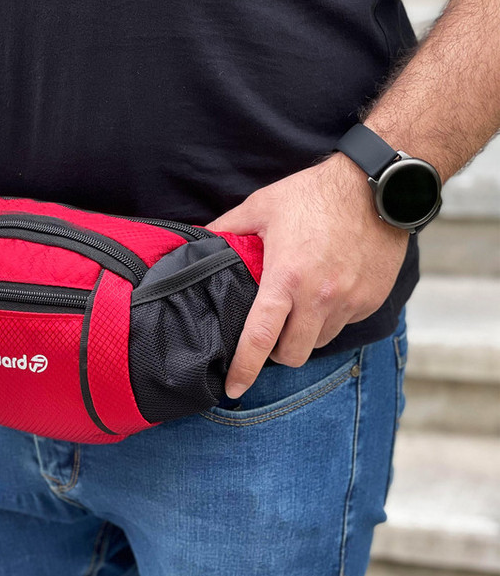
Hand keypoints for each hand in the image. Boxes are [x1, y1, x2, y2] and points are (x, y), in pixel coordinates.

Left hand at [205, 153, 409, 397]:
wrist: (377, 186)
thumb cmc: (313, 194)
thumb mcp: (261, 206)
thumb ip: (227, 228)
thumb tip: (198, 241)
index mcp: (286, 278)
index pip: (260, 338)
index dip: (243, 369)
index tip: (233, 389)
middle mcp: (320, 297)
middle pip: (292, 354)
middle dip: (276, 352)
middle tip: (270, 333)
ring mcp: (349, 302)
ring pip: (319, 342)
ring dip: (304, 335)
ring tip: (298, 308)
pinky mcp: (371, 300)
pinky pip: (344, 325)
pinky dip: (330, 320)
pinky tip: (326, 293)